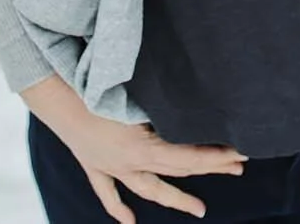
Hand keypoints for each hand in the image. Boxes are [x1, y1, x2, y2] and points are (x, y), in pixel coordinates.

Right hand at [22, 75, 246, 222]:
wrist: (57, 97)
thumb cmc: (98, 90)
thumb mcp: (136, 99)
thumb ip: (164, 108)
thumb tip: (197, 107)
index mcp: (142, 147)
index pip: (189, 156)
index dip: (217, 156)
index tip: (242, 153)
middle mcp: (129, 163)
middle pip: (178, 170)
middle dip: (210, 169)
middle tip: (239, 168)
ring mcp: (111, 168)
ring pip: (149, 189)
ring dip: (176, 199)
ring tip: (201, 210)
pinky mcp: (94, 166)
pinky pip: (108, 193)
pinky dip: (119, 209)